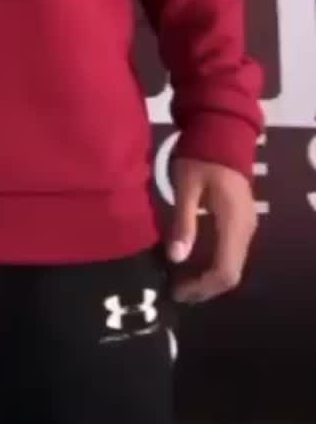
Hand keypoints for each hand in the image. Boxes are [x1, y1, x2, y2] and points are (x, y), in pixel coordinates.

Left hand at [167, 157, 256, 303]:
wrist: (222, 132)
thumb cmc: (200, 156)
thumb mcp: (186, 186)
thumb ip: (183, 221)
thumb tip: (176, 259)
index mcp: (233, 222)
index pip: (225, 271)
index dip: (201, 287)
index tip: (177, 290)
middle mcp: (246, 229)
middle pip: (231, 274)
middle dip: (204, 288)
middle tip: (176, 291)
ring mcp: (247, 225)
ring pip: (233, 266)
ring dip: (209, 278)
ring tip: (181, 280)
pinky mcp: (243, 221)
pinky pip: (232, 253)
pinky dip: (214, 264)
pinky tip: (193, 262)